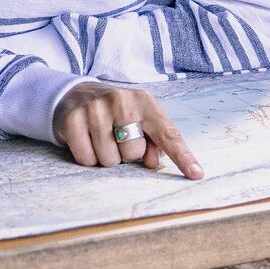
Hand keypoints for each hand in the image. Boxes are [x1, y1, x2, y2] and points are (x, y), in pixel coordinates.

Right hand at [52, 81, 202, 179]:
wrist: (75, 94)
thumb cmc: (116, 113)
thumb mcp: (139, 120)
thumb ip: (154, 142)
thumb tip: (153, 163)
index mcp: (144, 102)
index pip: (167, 133)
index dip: (182, 156)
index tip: (196, 173)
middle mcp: (121, 100)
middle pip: (133, 153)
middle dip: (125, 154)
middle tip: (116, 138)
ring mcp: (95, 109)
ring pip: (109, 160)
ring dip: (105, 156)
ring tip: (100, 138)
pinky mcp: (73, 119)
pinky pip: (86, 159)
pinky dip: (87, 157)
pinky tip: (85, 139)